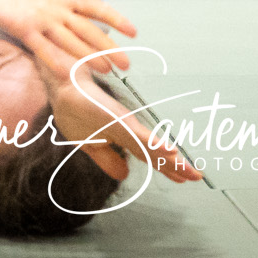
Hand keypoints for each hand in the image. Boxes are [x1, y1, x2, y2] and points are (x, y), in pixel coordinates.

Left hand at [0, 0, 135, 75]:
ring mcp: (43, 25)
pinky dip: (54, 59)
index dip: (114, 19)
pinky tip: (67, 70)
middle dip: (107, 48)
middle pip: (88, 32)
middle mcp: (58, 15)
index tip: (132, 31)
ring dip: (87, 56)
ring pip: (71, 42)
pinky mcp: (25, 31)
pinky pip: (42, 47)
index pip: (95, 9)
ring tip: (105, 69)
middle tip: (126, 65)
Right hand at [43, 59, 203, 184]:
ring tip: (186, 167)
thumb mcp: (88, 142)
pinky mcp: (113, 114)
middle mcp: (125, 128)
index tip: (186, 177)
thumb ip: (107, 158)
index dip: (166, 167)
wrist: (60, 80)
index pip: (148, 155)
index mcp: (121, 135)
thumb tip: (124, 174)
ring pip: (148, 144)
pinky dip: (152, 142)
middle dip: (175, 165)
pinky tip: (166, 148)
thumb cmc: (74, 107)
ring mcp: (120, 121)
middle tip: (197, 176)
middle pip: (153, 151)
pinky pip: (135, 133)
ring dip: (167, 156)